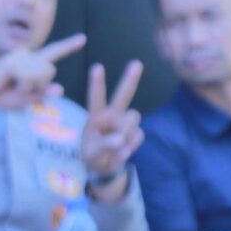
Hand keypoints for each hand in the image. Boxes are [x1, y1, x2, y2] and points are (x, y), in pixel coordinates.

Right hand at [0, 34, 82, 109]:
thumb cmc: (0, 95)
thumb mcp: (26, 98)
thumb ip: (43, 94)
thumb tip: (61, 89)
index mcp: (32, 62)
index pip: (54, 53)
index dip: (69, 45)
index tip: (83, 38)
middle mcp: (27, 54)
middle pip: (50, 71)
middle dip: (39, 86)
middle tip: (17, 88)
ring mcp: (20, 56)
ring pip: (42, 75)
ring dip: (29, 88)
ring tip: (11, 85)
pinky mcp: (14, 62)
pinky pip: (30, 80)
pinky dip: (22, 88)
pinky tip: (8, 82)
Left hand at [80, 61, 143, 193]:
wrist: (104, 167)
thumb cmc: (92, 156)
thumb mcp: (92, 155)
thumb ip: (105, 146)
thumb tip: (120, 140)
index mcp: (96, 116)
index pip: (96, 99)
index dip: (97, 84)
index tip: (97, 67)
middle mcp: (112, 115)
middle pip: (123, 95)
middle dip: (130, 80)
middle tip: (137, 63)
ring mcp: (124, 123)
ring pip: (133, 117)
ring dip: (127, 131)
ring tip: (117, 148)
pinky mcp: (135, 132)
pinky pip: (138, 135)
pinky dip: (132, 145)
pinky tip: (123, 151)